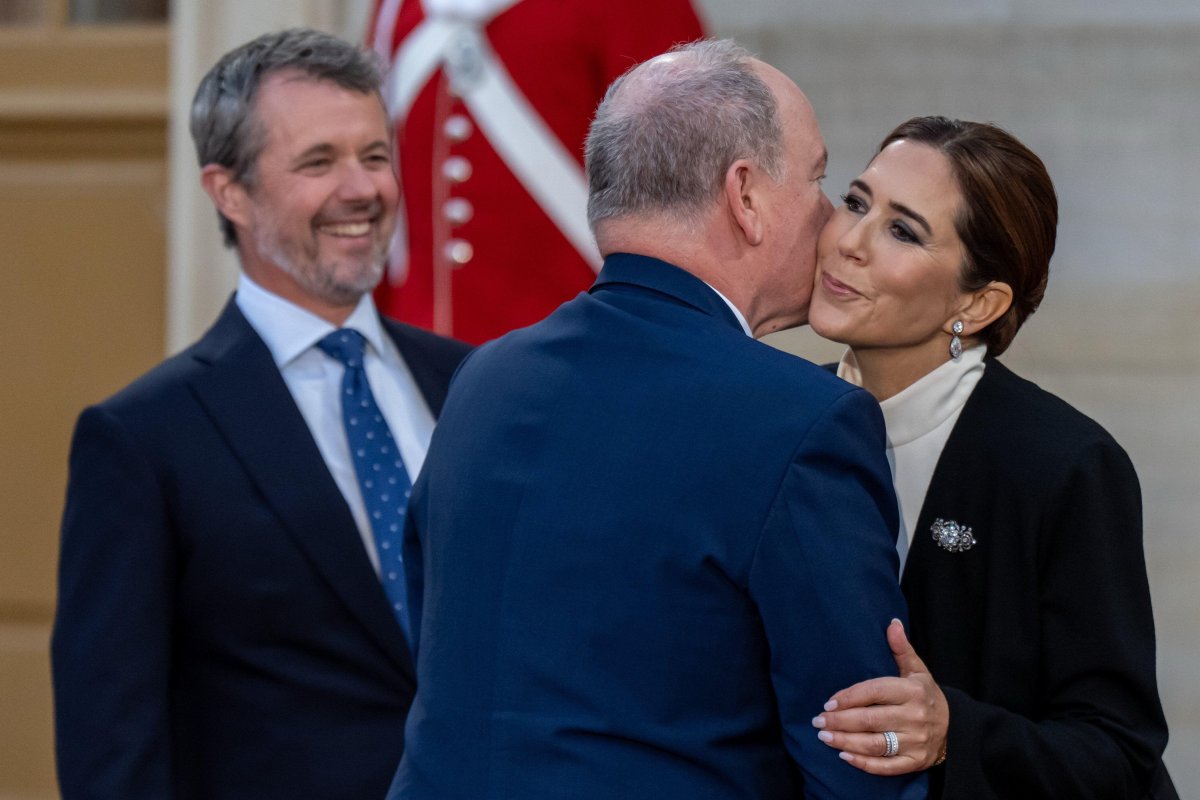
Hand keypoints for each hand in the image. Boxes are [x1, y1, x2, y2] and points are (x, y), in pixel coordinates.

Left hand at [811, 619, 948, 774]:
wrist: (955, 728)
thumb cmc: (925, 696)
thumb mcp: (917, 670)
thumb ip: (901, 649)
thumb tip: (892, 623)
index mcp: (912, 691)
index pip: (874, 692)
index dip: (849, 697)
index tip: (828, 702)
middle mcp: (914, 717)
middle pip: (870, 720)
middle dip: (840, 721)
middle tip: (818, 721)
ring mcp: (915, 741)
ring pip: (875, 744)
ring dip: (846, 742)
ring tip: (824, 737)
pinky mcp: (914, 762)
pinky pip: (886, 766)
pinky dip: (864, 763)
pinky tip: (845, 756)